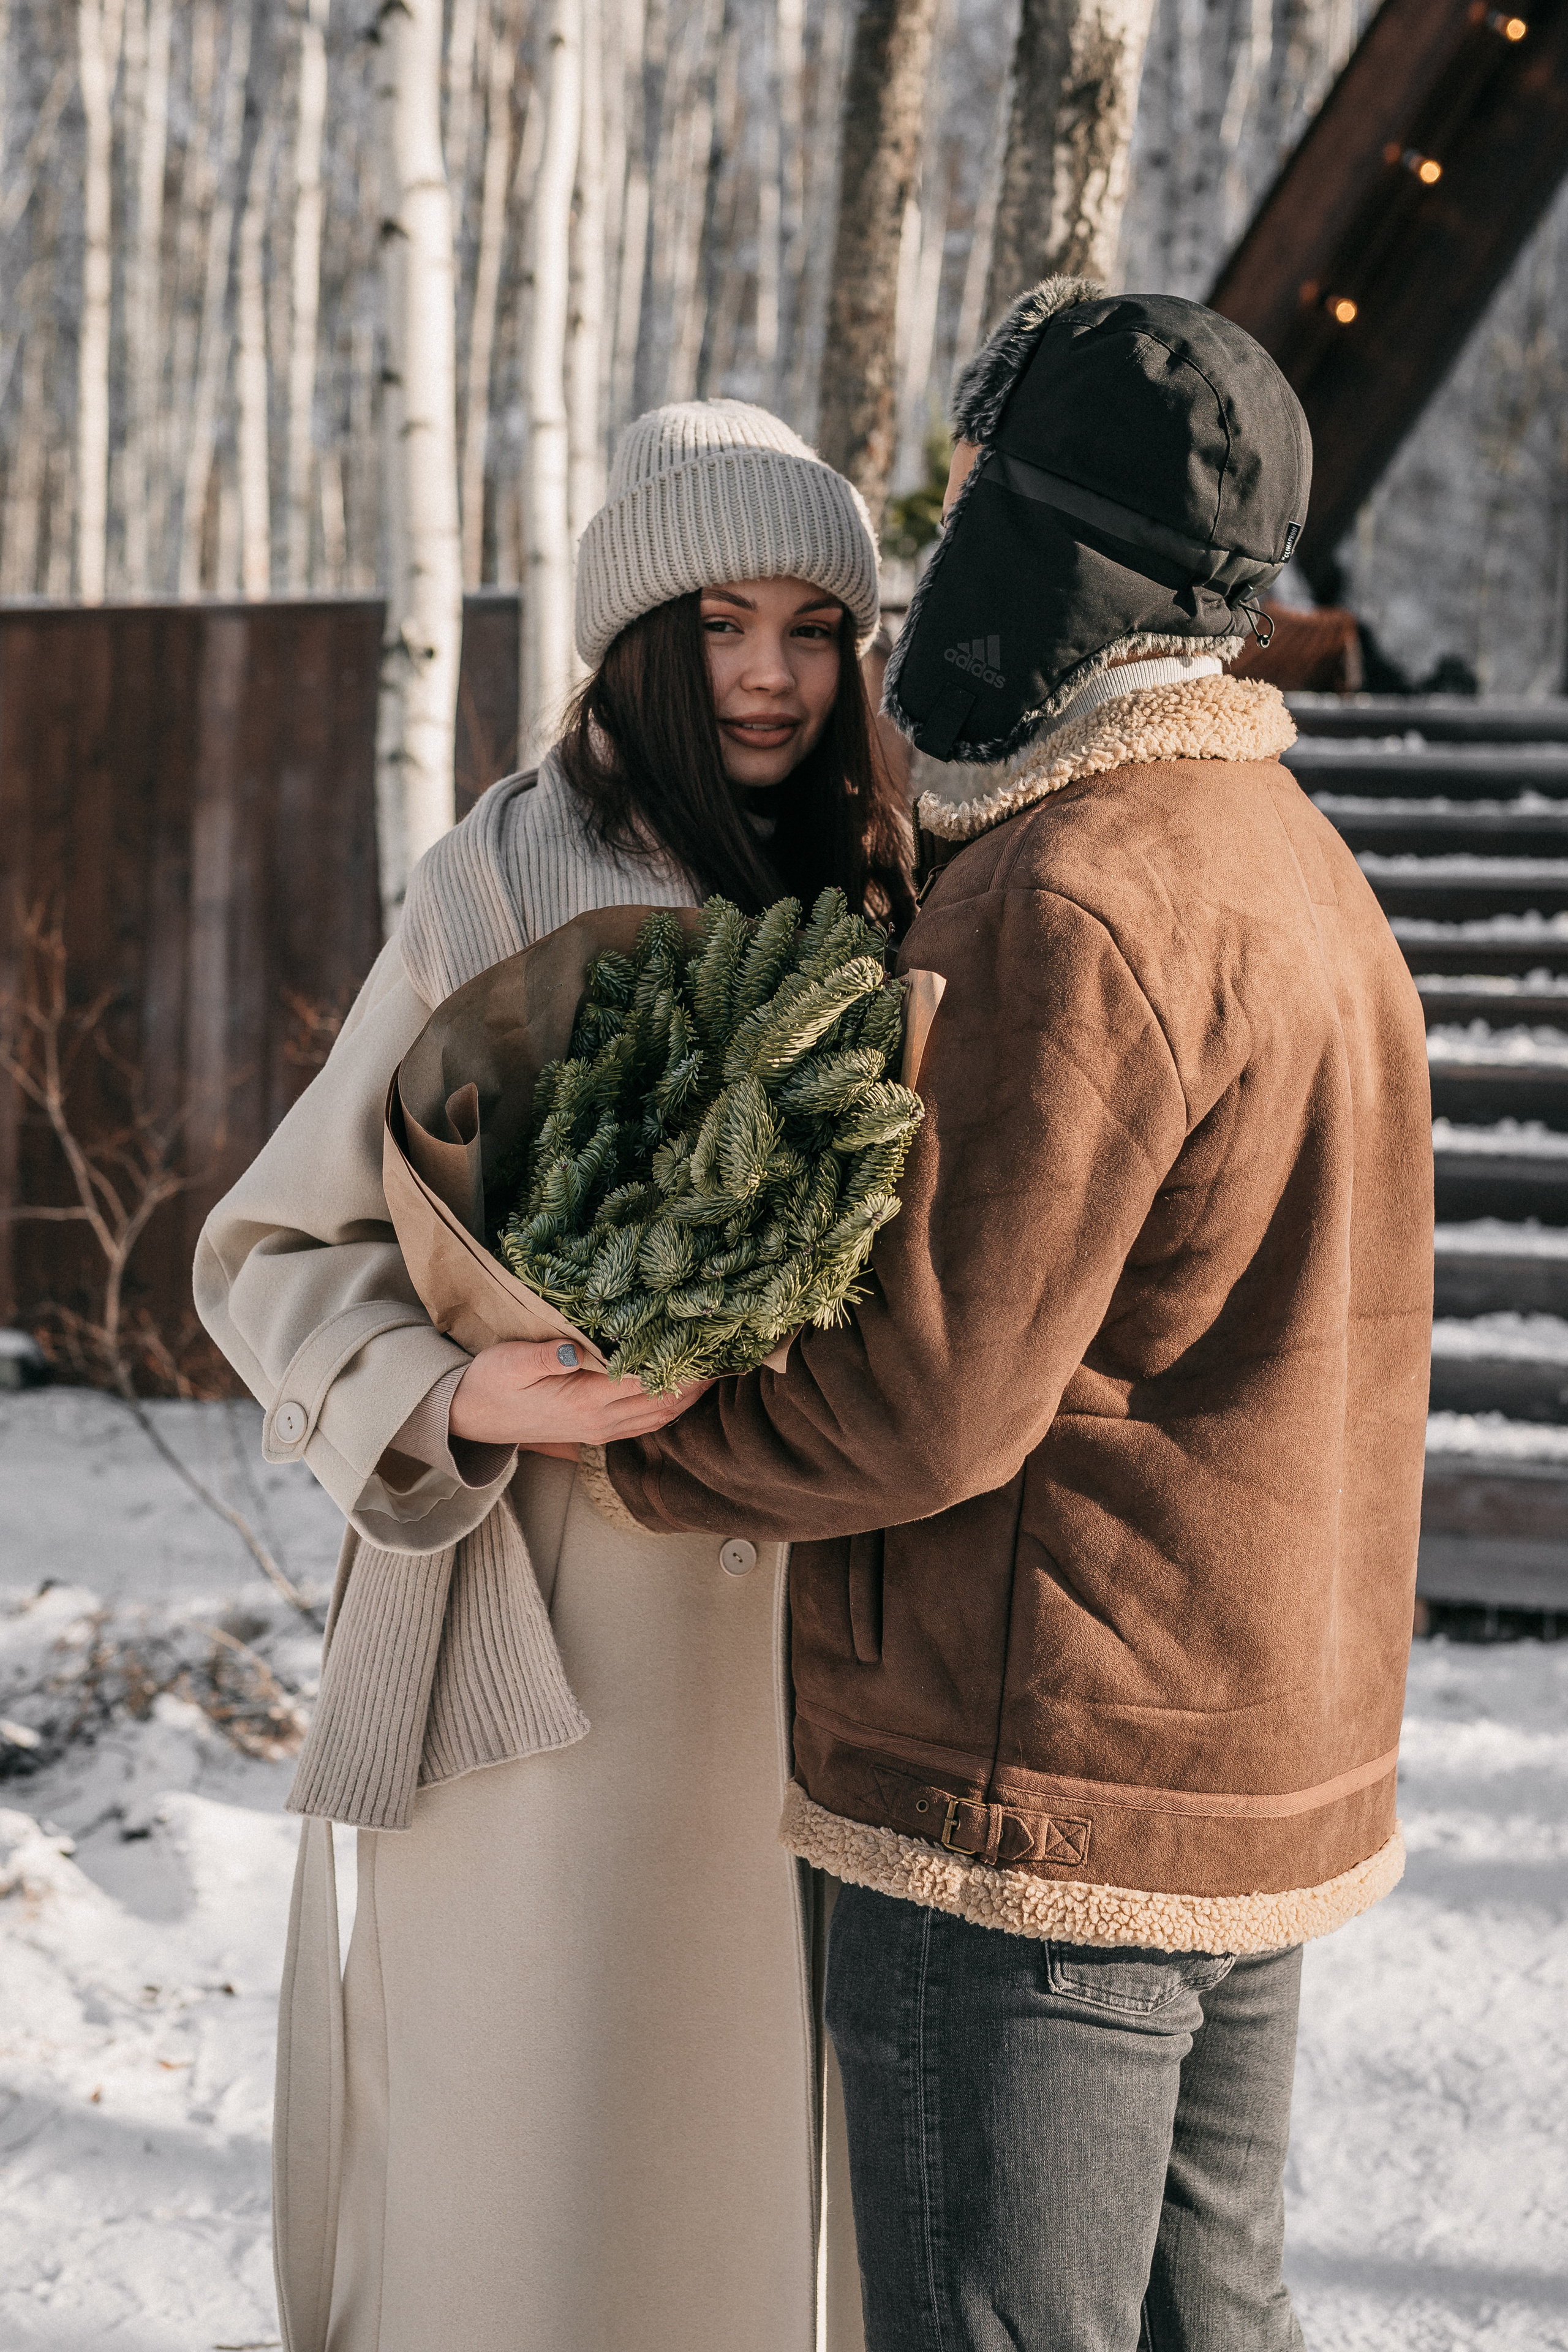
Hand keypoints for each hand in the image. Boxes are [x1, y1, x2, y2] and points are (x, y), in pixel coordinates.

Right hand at [450, 1339, 711, 1454]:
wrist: (469, 1418)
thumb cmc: (489, 1383)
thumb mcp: (509, 1362)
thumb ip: (544, 1355)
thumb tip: (574, 1347)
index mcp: (585, 1402)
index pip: (646, 1383)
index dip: (680, 1364)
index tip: (708, 1341)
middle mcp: (601, 1422)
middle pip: (663, 1404)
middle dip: (696, 1381)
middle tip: (726, 1351)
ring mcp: (600, 1430)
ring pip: (659, 1417)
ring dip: (689, 1396)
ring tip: (715, 1367)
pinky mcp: (596, 1429)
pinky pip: (645, 1421)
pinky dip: (670, 1405)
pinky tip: (682, 1387)